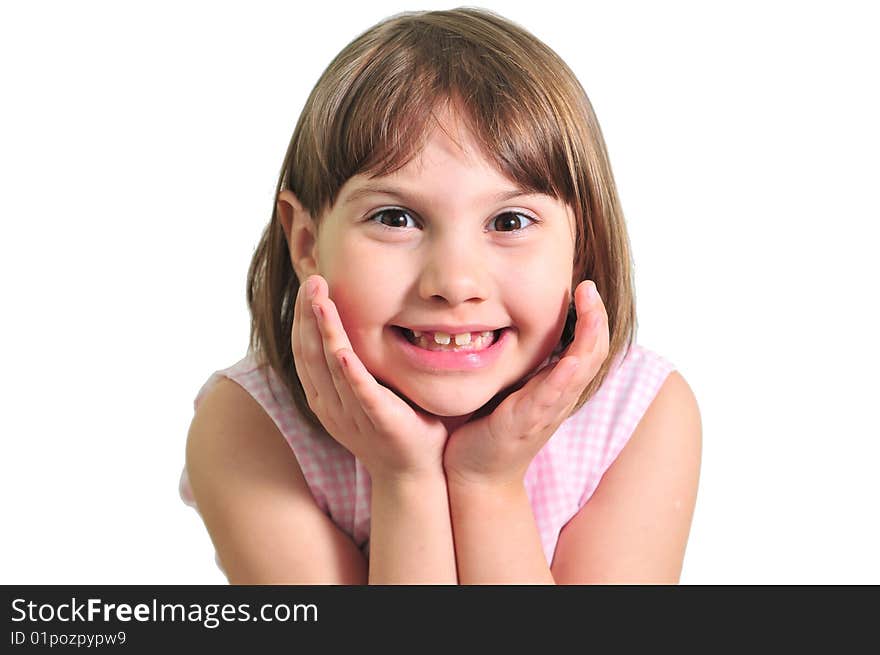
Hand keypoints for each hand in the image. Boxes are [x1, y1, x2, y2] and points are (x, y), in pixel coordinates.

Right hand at [292, 274, 448, 480]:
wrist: (412, 472)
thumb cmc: (393, 426)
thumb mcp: (364, 391)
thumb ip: (355, 363)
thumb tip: (352, 327)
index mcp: (324, 396)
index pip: (305, 349)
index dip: (304, 316)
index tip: (310, 284)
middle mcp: (330, 404)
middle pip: (310, 352)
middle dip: (309, 314)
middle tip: (313, 279)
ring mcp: (351, 413)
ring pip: (329, 366)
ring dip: (324, 330)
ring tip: (320, 299)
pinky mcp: (379, 420)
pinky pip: (360, 392)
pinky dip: (349, 371)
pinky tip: (342, 350)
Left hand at [442, 279, 609, 487]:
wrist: (476, 475)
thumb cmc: (490, 429)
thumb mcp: (512, 387)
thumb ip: (522, 362)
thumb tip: (512, 324)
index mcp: (556, 385)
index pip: (586, 346)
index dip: (592, 316)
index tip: (585, 287)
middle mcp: (559, 397)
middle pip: (593, 353)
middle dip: (596, 318)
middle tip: (590, 287)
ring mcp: (546, 410)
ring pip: (581, 371)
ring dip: (589, 338)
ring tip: (591, 307)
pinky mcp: (527, 423)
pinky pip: (552, 397)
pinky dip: (565, 377)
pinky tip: (569, 359)